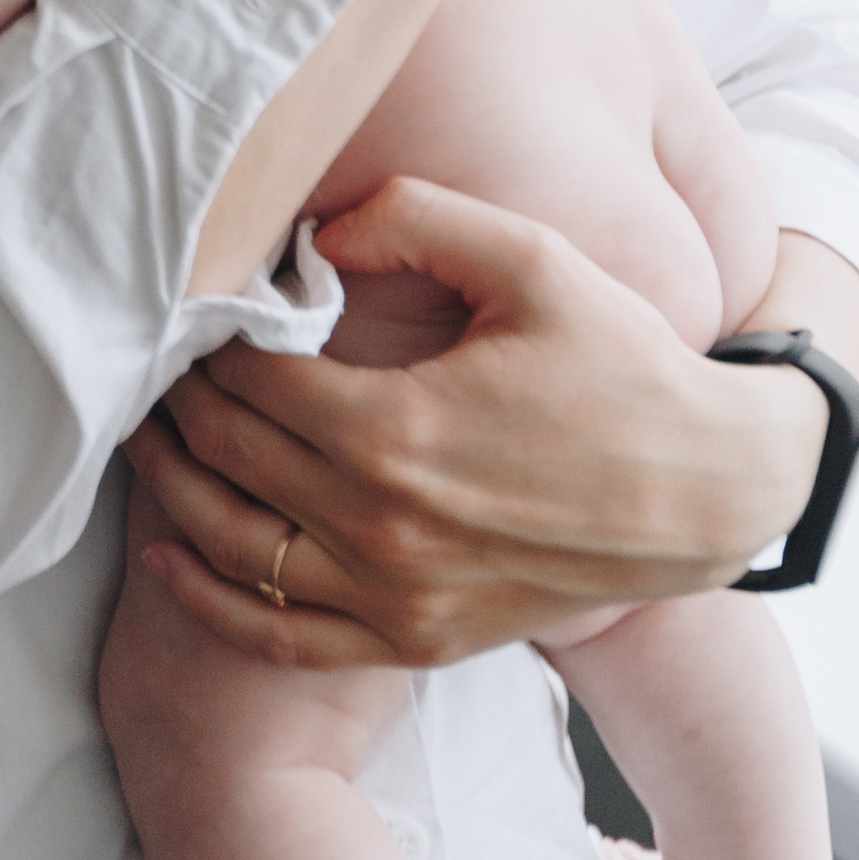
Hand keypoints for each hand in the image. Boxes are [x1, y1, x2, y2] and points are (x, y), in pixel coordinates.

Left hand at [125, 179, 837, 669]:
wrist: (711, 491)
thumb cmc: (623, 365)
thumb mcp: (531, 259)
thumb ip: (415, 217)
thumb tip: (314, 234)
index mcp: (399, 430)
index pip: (251, 381)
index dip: (207, 340)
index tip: (191, 307)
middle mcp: (383, 527)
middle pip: (230, 459)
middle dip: (178, 405)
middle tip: (153, 361)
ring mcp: (397, 598)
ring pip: (235, 550)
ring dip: (174, 490)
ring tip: (147, 438)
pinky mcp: (418, 641)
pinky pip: (284, 638)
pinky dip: (213, 602)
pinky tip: (170, 556)